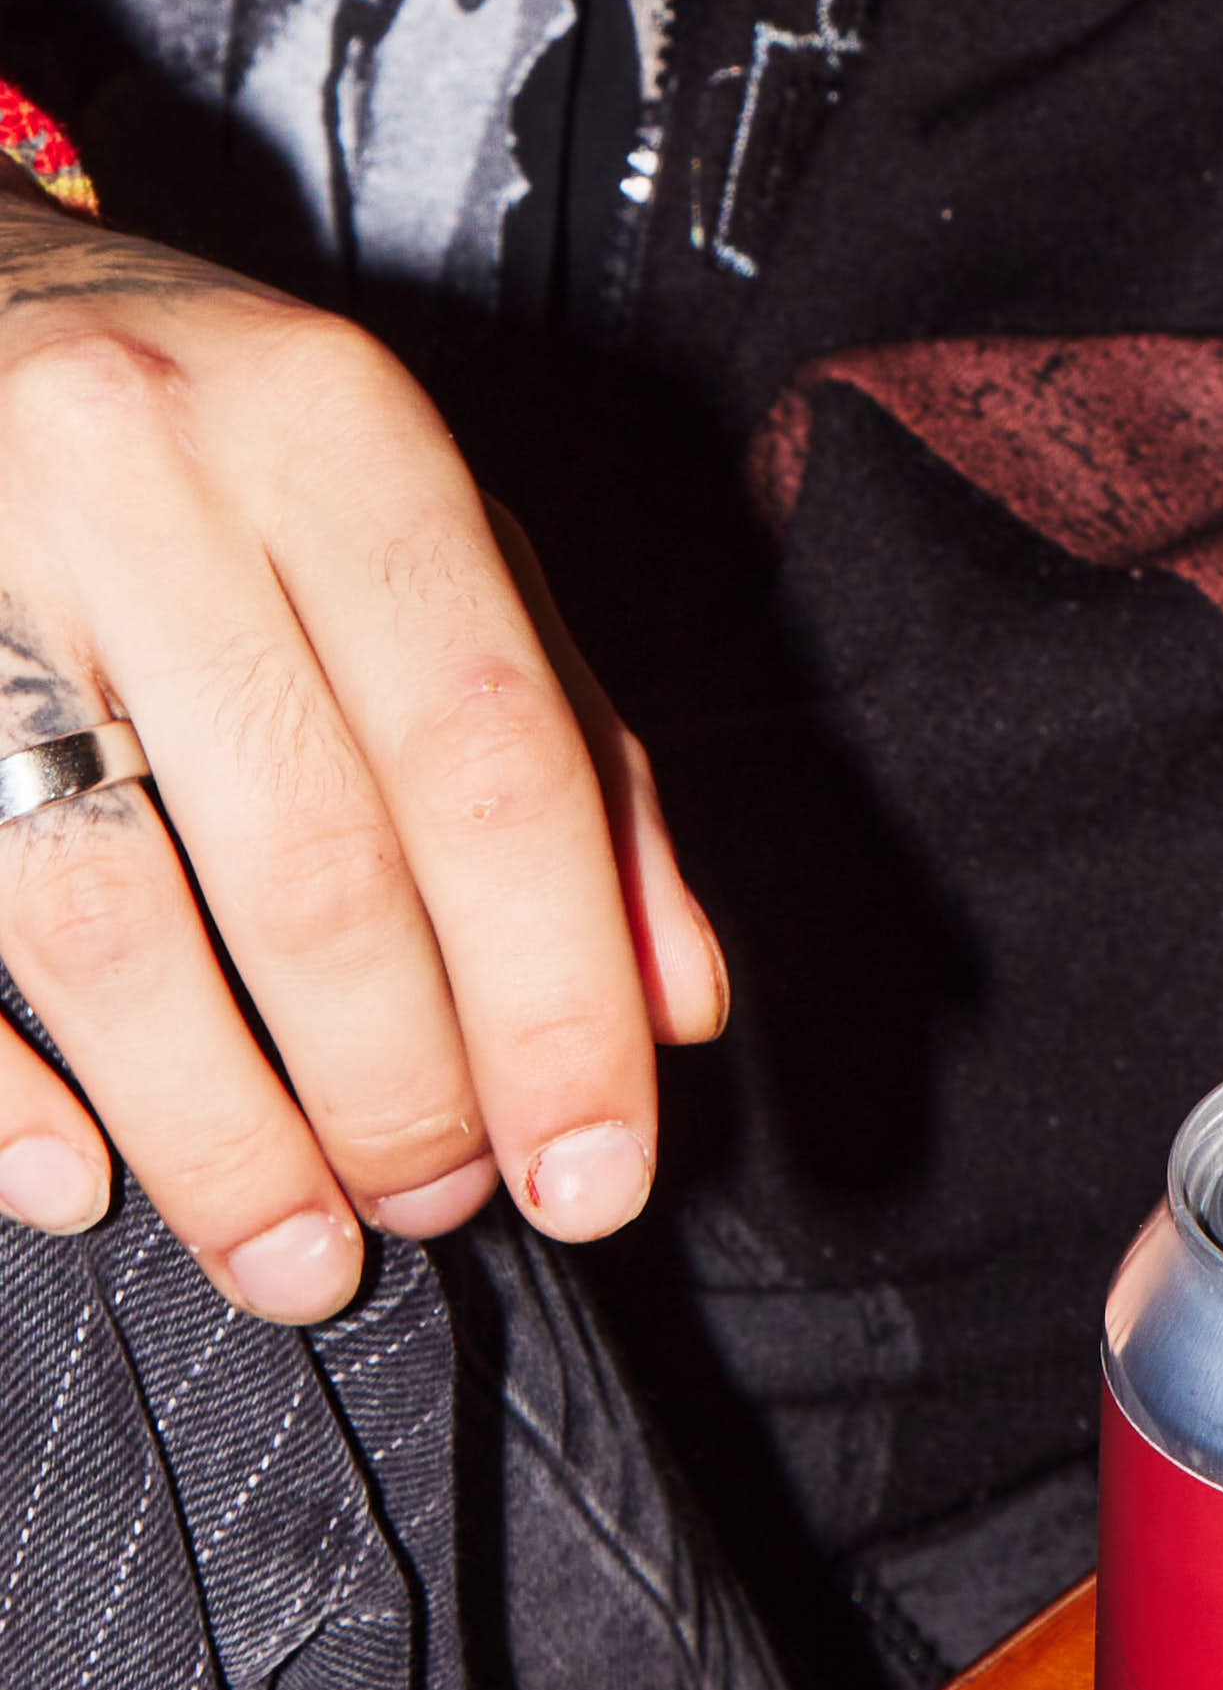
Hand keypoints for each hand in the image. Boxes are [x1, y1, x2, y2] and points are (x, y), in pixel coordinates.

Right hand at [0, 183, 720, 1320]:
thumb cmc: (215, 440)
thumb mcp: (421, 530)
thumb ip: (569, 750)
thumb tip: (674, 1001)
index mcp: (335, 432)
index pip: (493, 761)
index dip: (556, 994)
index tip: (597, 1166)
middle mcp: (142, 482)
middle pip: (313, 862)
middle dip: (403, 1088)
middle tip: (447, 1207)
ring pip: (107, 923)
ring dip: (226, 1138)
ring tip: (305, 1256)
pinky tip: (82, 1188)